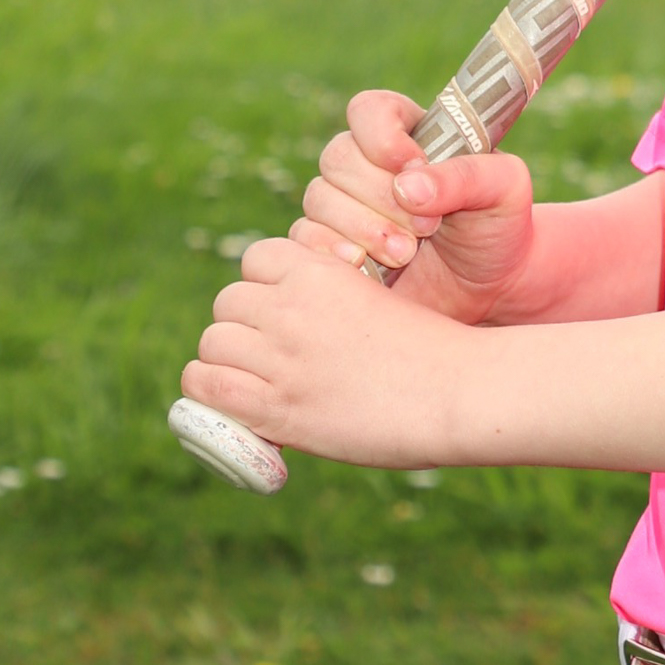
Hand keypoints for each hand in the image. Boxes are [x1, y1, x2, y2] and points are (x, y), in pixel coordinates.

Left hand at [183, 238, 474, 464]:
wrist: (459, 394)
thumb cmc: (432, 352)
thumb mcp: (376, 300)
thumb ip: (330, 303)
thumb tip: (295, 330)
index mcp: (320, 272)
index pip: (256, 259)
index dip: (267, 286)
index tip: (286, 310)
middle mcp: (292, 307)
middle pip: (228, 302)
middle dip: (245, 325)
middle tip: (271, 354)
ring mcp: (280, 356)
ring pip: (213, 341)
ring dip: (227, 361)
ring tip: (254, 381)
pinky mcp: (275, 405)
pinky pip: (206, 385)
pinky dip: (212, 393)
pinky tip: (235, 404)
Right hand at [291, 88, 535, 322]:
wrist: (488, 290)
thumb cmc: (498, 228)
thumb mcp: (504, 189)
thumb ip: (466, 176)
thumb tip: (409, 186)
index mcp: (410, 133)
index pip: (369, 110)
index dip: (381, 136)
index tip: (410, 166)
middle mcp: (369, 163)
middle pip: (339, 157)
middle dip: (381, 196)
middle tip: (427, 228)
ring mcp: (345, 205)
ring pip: (319, 198)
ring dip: (363, 229)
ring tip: (407, 254)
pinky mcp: (331, 245)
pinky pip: (304, 239)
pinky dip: (334, 252)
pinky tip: (368, 268)